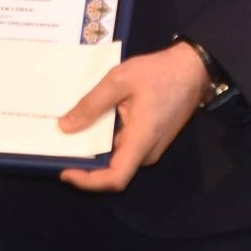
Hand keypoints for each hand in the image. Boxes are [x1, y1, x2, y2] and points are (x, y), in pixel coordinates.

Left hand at [56, 41, 207, 192]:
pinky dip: (106, 138)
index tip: (65, 172)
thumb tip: (65, 127)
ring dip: (95, 148)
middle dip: (85, 162)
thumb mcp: (119, 81)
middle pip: (113, 168)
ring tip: (69, 131)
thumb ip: (92, 105)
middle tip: (58, 146)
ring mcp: (150, 145)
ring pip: (118, 156)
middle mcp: (147, 151)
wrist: (192, 68)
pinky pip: (125, 145)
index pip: (115, 178)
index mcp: (141, 141)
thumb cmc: (158, 73)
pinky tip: (91, 122)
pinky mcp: (151, 137)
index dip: (89, 182)